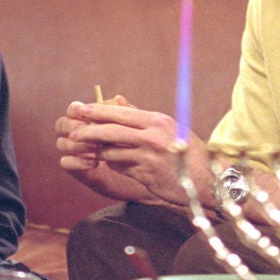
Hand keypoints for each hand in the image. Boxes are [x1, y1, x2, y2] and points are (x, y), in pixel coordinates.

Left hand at [59, 100, 207, 205]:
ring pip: (112, 151)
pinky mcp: (145, 176)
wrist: (207, 180)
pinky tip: (114, 163)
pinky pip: (120, 168)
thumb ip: (142, 116)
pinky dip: (114, 165)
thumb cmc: (189, 152)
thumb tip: (118, 99)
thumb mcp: (170, 127)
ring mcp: (148, 157)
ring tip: (94, 151)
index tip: (80, 110)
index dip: (97, 111)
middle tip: (72, 132)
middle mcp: (152, 136)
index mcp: (158, 121)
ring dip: (101, 152)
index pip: (120, 113)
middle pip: (110, 130)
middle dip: (88, 131)